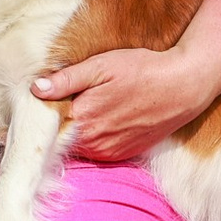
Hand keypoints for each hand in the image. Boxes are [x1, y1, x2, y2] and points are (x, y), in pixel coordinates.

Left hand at [30, 47, 210, 162]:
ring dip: (76, 131)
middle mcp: (93, 142)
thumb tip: (36, 89)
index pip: (47, 122)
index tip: (42, 98)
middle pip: (60, 135)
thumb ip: (67, 79)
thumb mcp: (102, 65)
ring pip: (77, 144)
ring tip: (88, 106)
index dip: (43, 110)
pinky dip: (94, 138)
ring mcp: (108, 152)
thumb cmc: (143, 70)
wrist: (183, 87)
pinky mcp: (122, 155)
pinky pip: (96, 151)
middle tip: (66, 99)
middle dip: (58, 120)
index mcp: (82, 118)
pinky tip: (103, 118)